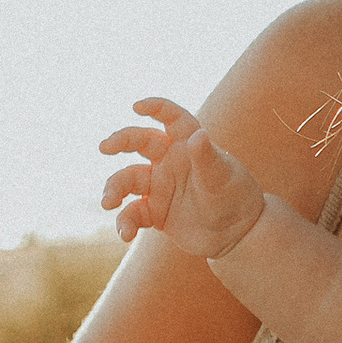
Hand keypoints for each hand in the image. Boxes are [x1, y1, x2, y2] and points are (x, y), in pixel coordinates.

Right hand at [99, 98, 266, 260]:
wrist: (237, 235)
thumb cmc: (235, 197)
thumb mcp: (223, 178)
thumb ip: (207, 157)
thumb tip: (198, 135)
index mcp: (187, 145)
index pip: (171, 118)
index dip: (155, 108)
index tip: (137, 107)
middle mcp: (169, 161)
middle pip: (139, 142)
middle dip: (120, 141)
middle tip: (104, 147)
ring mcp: (159, 187)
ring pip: (127, 180)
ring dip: (114, 188)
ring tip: (108, 202)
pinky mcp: (154, 212)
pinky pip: (132, 214)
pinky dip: (125, 223)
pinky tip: (125, 235)